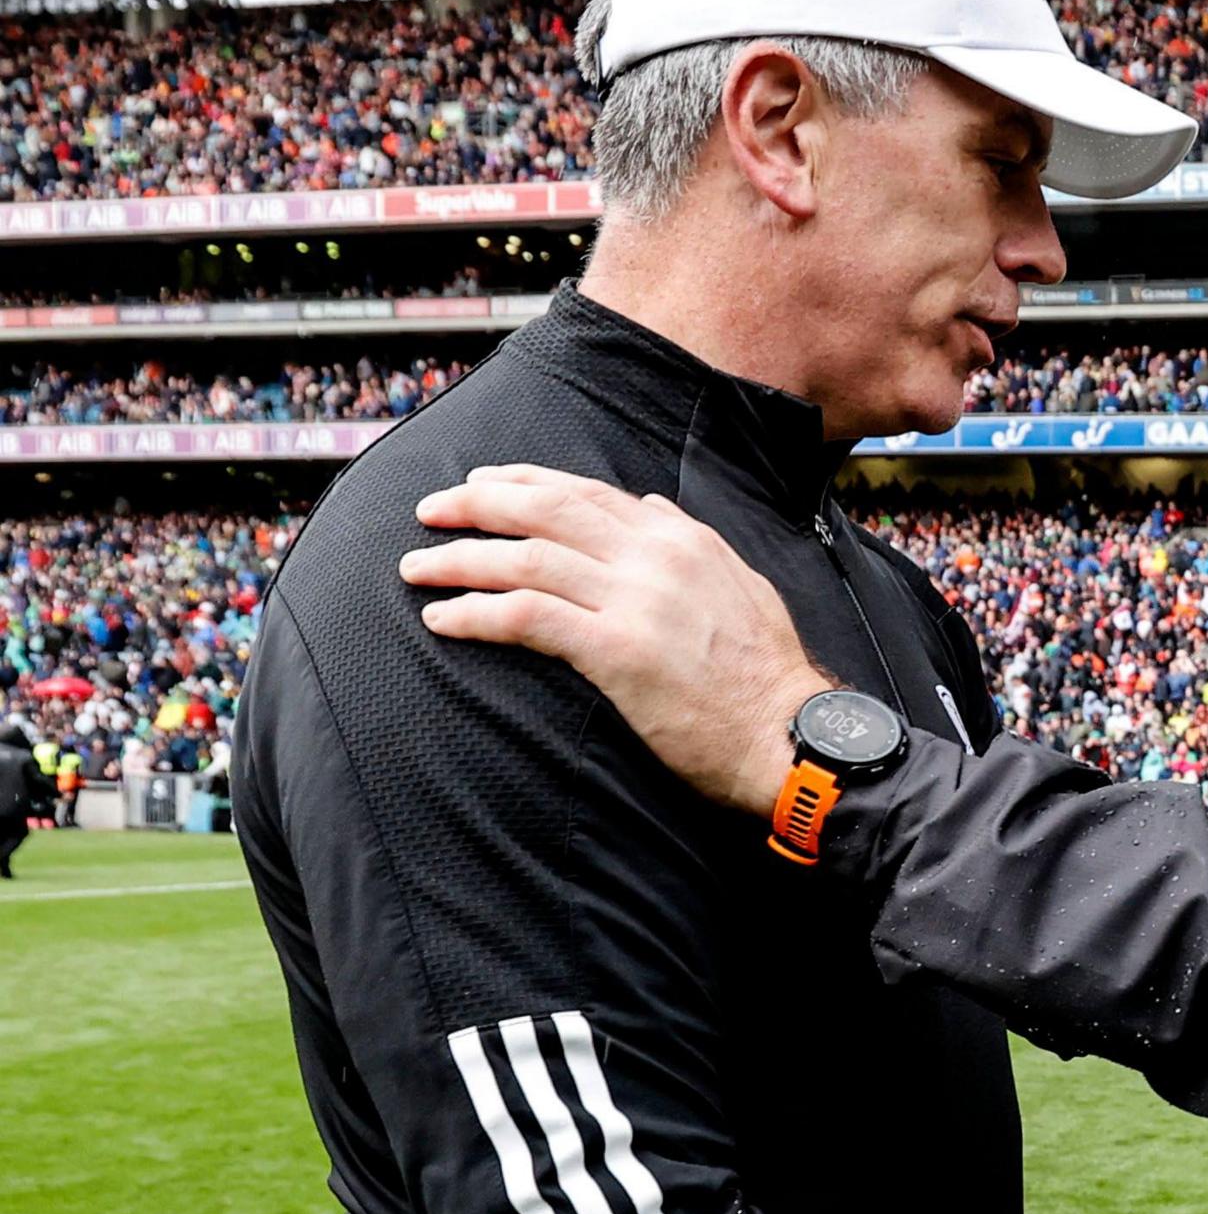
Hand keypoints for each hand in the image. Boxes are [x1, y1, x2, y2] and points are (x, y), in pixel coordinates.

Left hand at [399, 465, 830, 815]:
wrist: (785, 731)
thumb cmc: (765, 673)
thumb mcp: (740, 584)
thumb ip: (691, 542)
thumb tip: (649, 508)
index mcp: (681, 539)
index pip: (588, 493)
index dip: (526, 482)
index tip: (483, 483)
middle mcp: (654, 557)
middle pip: (546, 511)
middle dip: (477, 504)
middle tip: (430, 510)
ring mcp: (634, 602)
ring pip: (526, 559)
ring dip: (460, 560)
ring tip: (417, 568)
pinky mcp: (615, 652)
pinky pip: (527, 618)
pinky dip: (476, 613)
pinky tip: (442, 620)